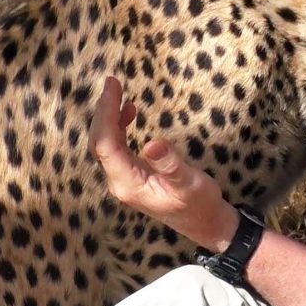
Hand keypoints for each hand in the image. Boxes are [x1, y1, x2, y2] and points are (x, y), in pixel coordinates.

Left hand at [89, 76, 239, 252]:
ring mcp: (124, 180)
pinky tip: (128, 114)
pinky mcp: (132, 176)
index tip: (112, 87)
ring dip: (108, 118)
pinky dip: (118, 128)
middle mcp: (120, 182)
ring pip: (105, 145)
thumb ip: (170, 164)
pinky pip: (116, 149)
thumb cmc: (199, 203)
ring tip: (117, 92)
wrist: (205, 223)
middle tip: (111, 82)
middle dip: (103, 111)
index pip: (106, 144)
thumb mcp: (189, 182)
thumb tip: (152, 143)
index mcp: (128, 184)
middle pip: (100, 143)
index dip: (106, 114)